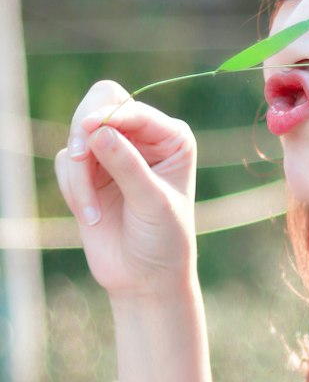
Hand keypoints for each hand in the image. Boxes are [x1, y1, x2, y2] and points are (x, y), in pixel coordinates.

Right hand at [54, 79, 198, 299]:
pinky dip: (72, 189)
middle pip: (100, 104)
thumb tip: (98, 132)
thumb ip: (127, 166)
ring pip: (77, 137)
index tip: (90, 129)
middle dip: (84, 130)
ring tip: (92, 214)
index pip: (133, 108)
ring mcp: (112, 151)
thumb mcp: (153, 203)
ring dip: (79, 176)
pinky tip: (91, 217)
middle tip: (77, 158)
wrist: (145, 278)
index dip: (110, 114)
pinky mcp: (87, 170)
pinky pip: (65, 163)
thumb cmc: (163, 240)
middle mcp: (142, 137)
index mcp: (171, 137)